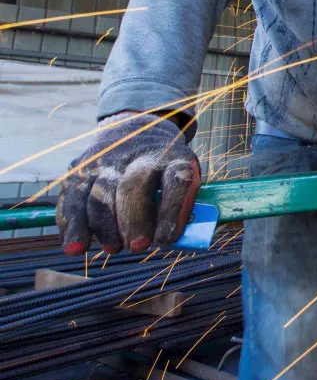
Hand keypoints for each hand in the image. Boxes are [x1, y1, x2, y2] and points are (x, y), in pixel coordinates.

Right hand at [57, 113, 200, 254]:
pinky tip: (74, 246)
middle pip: (132, 186)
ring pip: (98, 194)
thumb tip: (170, 239)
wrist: (134, 129)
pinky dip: (71, 225)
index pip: (175, 180)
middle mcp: (136, 157)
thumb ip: (182, 205)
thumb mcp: (184, 175)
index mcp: (171, 157)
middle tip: (138, 247)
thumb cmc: (164, 167)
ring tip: (111, 249)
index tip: (166, 239)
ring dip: (103, 226)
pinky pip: (70, 199)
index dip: (171, 210)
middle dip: (134, 220)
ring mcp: (104, 162)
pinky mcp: (79, 170)